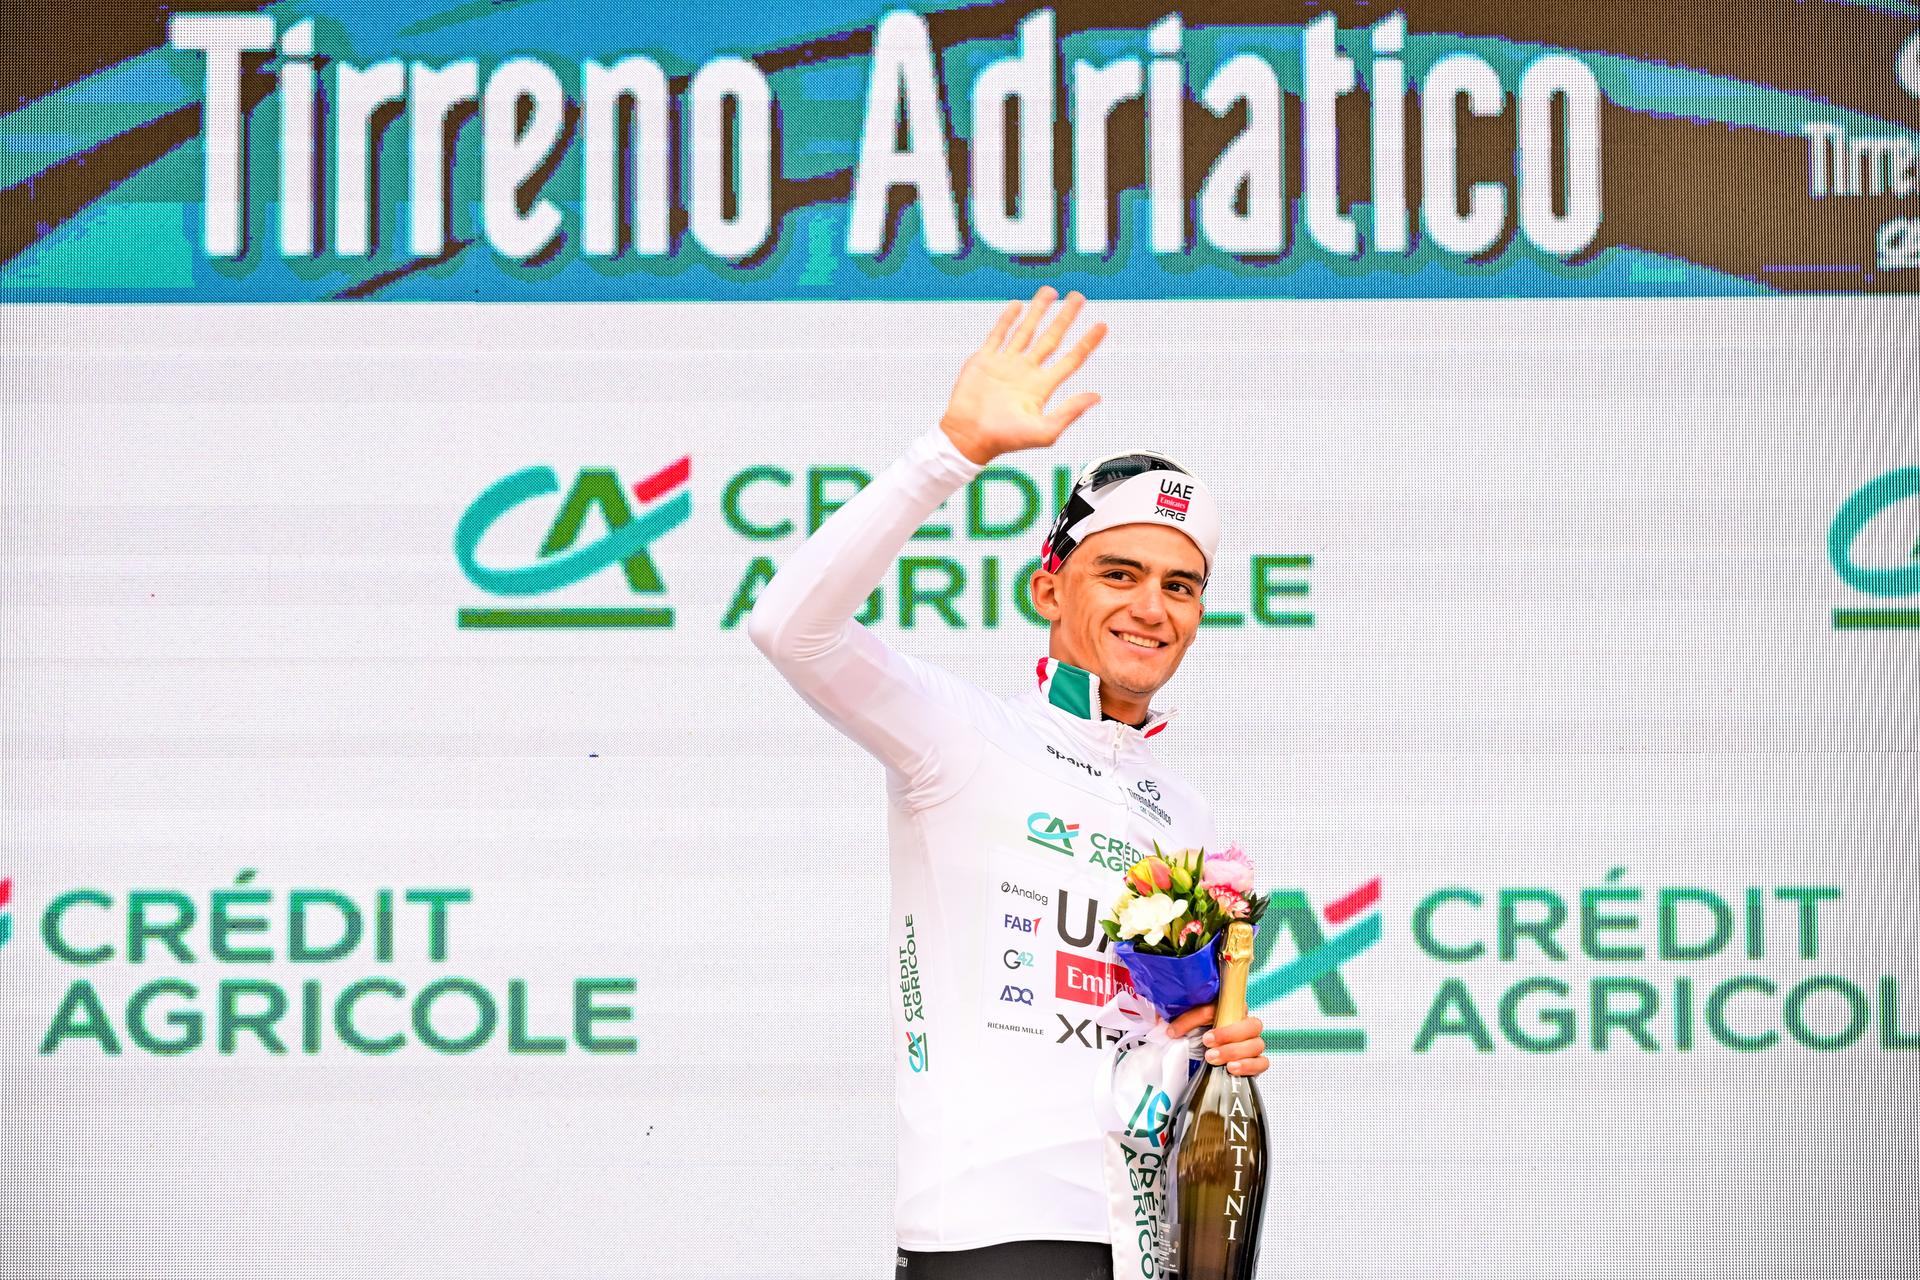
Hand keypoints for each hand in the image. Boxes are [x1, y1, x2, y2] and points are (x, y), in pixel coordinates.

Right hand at [939, 286, 1106, 465]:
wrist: (968, 437)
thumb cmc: (1004, 440)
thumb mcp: (1044, 431)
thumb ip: (1069, 412)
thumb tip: (1096, 396)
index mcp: (1041, 387)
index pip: (1071, 359)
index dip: (1087, 342)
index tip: (1102, 326)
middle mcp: (1026, 372)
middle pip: (1051, 338)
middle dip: (1066, 318)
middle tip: (1078, 297)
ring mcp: (1005, 364)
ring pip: (1026, 331)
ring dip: (1038, 311)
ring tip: (1050, 292)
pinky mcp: (984, 360)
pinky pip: (998, 334)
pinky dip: (1007, 319)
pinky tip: (1017, 305)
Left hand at [1167, 1002, 1268, 1076]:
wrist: (1208, 1061)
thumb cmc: (1198, 1038)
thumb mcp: (1185, 1027)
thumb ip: (1178, 1023)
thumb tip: (1164, 1027)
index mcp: (1230, 1009)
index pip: (1218, 1006)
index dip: (1195, 1017)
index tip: (1175, 1030)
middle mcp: (1245, 1025)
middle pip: (1251, 1024)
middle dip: (1228, 1033)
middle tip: (1206, 1041)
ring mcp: (1253, 1044)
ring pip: (1256, 1044)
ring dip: (1234, 1051)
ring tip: (1213, 1058)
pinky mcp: (1256, 1063)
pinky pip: (1262, 1063)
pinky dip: (1249, 1065)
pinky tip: (1231, 1068)